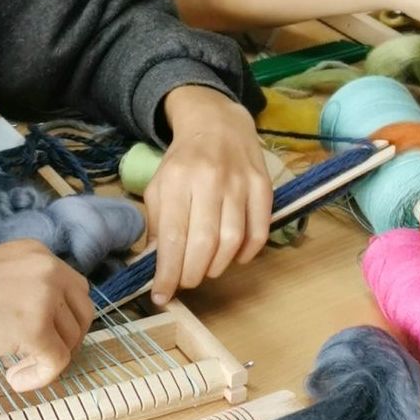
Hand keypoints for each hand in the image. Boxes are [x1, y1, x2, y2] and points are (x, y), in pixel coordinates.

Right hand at [0, 240, 92, 391]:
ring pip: (71, 340)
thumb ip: (23, 289)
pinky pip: (57, 363)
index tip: (41, 338)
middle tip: (37, 357)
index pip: (74, 289)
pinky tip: (14, 379)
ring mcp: (43, 296)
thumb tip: (46, 325)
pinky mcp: (34, 327)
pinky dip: (39, 378)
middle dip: (67, 339)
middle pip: (83, 313)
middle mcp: (47, 268)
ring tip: (15, 368)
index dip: (63, 319)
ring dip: (48, 361)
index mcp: (36, 253)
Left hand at [146, 86, 272, 305]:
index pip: (171, 237)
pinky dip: (247, 253)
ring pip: (232, 241)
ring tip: (207, 269)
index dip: (167, 273)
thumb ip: (156, 224)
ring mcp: (240, 182)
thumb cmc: (183, 161)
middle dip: (192, 274)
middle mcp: (209, 180)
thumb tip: (155, 266)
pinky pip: (259, 231)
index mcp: (177, 179)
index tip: (161, 296)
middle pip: (203, 243)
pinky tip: (234, 257)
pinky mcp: (263, 186)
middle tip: (186, 283)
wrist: (218, 124)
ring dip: (218, 267)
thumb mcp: (159, 185)